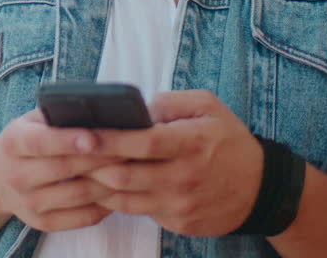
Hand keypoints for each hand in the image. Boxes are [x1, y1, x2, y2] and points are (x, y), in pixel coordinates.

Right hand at [0, 109, 124, 231]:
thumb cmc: (28, 139)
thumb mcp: (32, 120)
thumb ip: (58, 114)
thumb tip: (98, 108)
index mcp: (12, 143)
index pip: (40, 142)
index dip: (67, 140)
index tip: (94, 137)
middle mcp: (16, 175)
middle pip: (63, 168)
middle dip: (99, 158)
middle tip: (130, 148)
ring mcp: (28, 203)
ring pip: (77, 195)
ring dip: (108, 182)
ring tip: (130, 168)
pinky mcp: (42, 223)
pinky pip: (81, 217)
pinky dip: (104, 205)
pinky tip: (119, 191)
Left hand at [85, 90, 263, 236]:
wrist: (261, 189)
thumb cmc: (229, 141)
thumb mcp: (208, 106)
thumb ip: (169, 102)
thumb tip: (134, 110)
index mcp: (190, 144)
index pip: (141, 143)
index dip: (108, 139)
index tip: (81, 132)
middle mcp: (183, 178)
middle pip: (123, 176)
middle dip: (90, 166)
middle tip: (65, 155)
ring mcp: (180, 206)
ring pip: (124, 200)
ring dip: (96, 186)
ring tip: (76, 171)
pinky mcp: (178, 224)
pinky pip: (138, 212)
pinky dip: (116, 201)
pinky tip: (102, 188)